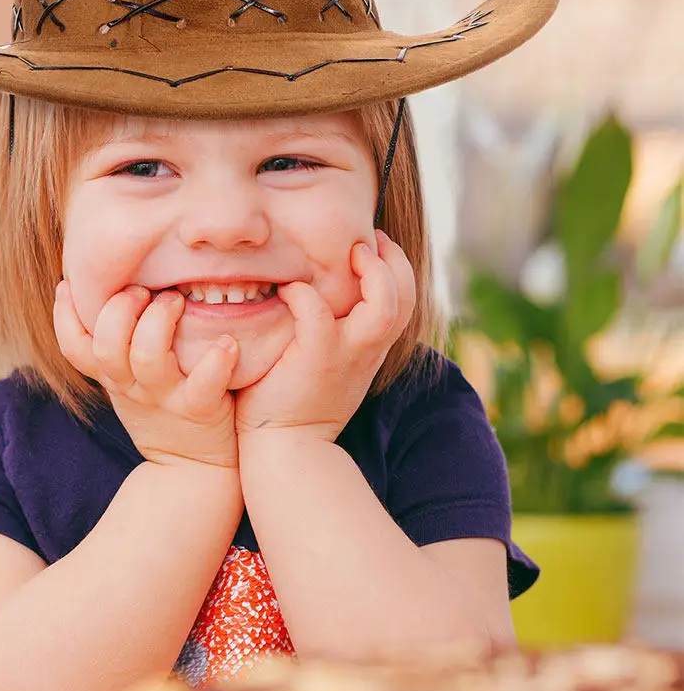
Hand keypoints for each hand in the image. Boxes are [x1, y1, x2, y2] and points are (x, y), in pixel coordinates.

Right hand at [53, 282, 240, 468]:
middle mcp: (132, 386)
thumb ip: (117, 345)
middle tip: (142, 290)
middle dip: (120, 309)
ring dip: (160, 321)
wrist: (193, 471)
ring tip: (176, 300)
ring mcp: (165, 398)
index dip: (63, 316)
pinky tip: (227, 342)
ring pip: (147, 357)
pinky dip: (216, 361)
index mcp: (113, 376)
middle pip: (107, 346)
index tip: (69, 283)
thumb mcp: (127, 383)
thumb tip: (110, 289)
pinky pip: (204, 385)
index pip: (74, 347)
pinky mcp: (199, 410)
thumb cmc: (162, 410)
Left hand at [233, 230, 415, 443]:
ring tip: (349, 253)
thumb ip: (334, 333)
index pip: (404, 300)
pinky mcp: (316, 358)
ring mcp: (346, 354)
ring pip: (384, 304)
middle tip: (367, 240)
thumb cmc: (295, 403)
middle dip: (394, 260)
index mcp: (371, 348)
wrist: (285, 450)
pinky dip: (303, 293)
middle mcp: (367, 349)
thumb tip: (318, 294)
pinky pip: (316, 311)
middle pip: (405, 296)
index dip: (396, 267)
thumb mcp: (328, 365)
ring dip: (372, 272)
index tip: (373, 246)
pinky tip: (288, 290)